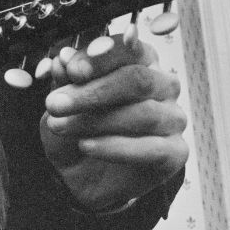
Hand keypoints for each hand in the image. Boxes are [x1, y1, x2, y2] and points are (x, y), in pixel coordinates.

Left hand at [40, 33, 188, 211]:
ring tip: (59, 126)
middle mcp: (164, 87)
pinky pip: (151, 148)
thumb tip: (62, 60)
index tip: (70, 69)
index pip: (129, 49)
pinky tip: (85, 146)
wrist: (83, 179)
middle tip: (54, 103)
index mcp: (140, 63)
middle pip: (138, 79)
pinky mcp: (175, 152)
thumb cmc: (77, 130)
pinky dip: (114, 146)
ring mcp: (173, 119)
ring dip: (95, 120)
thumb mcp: (63, 104)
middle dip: (93, 91)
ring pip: (143, 113)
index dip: (101, 57)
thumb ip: (65, 82)